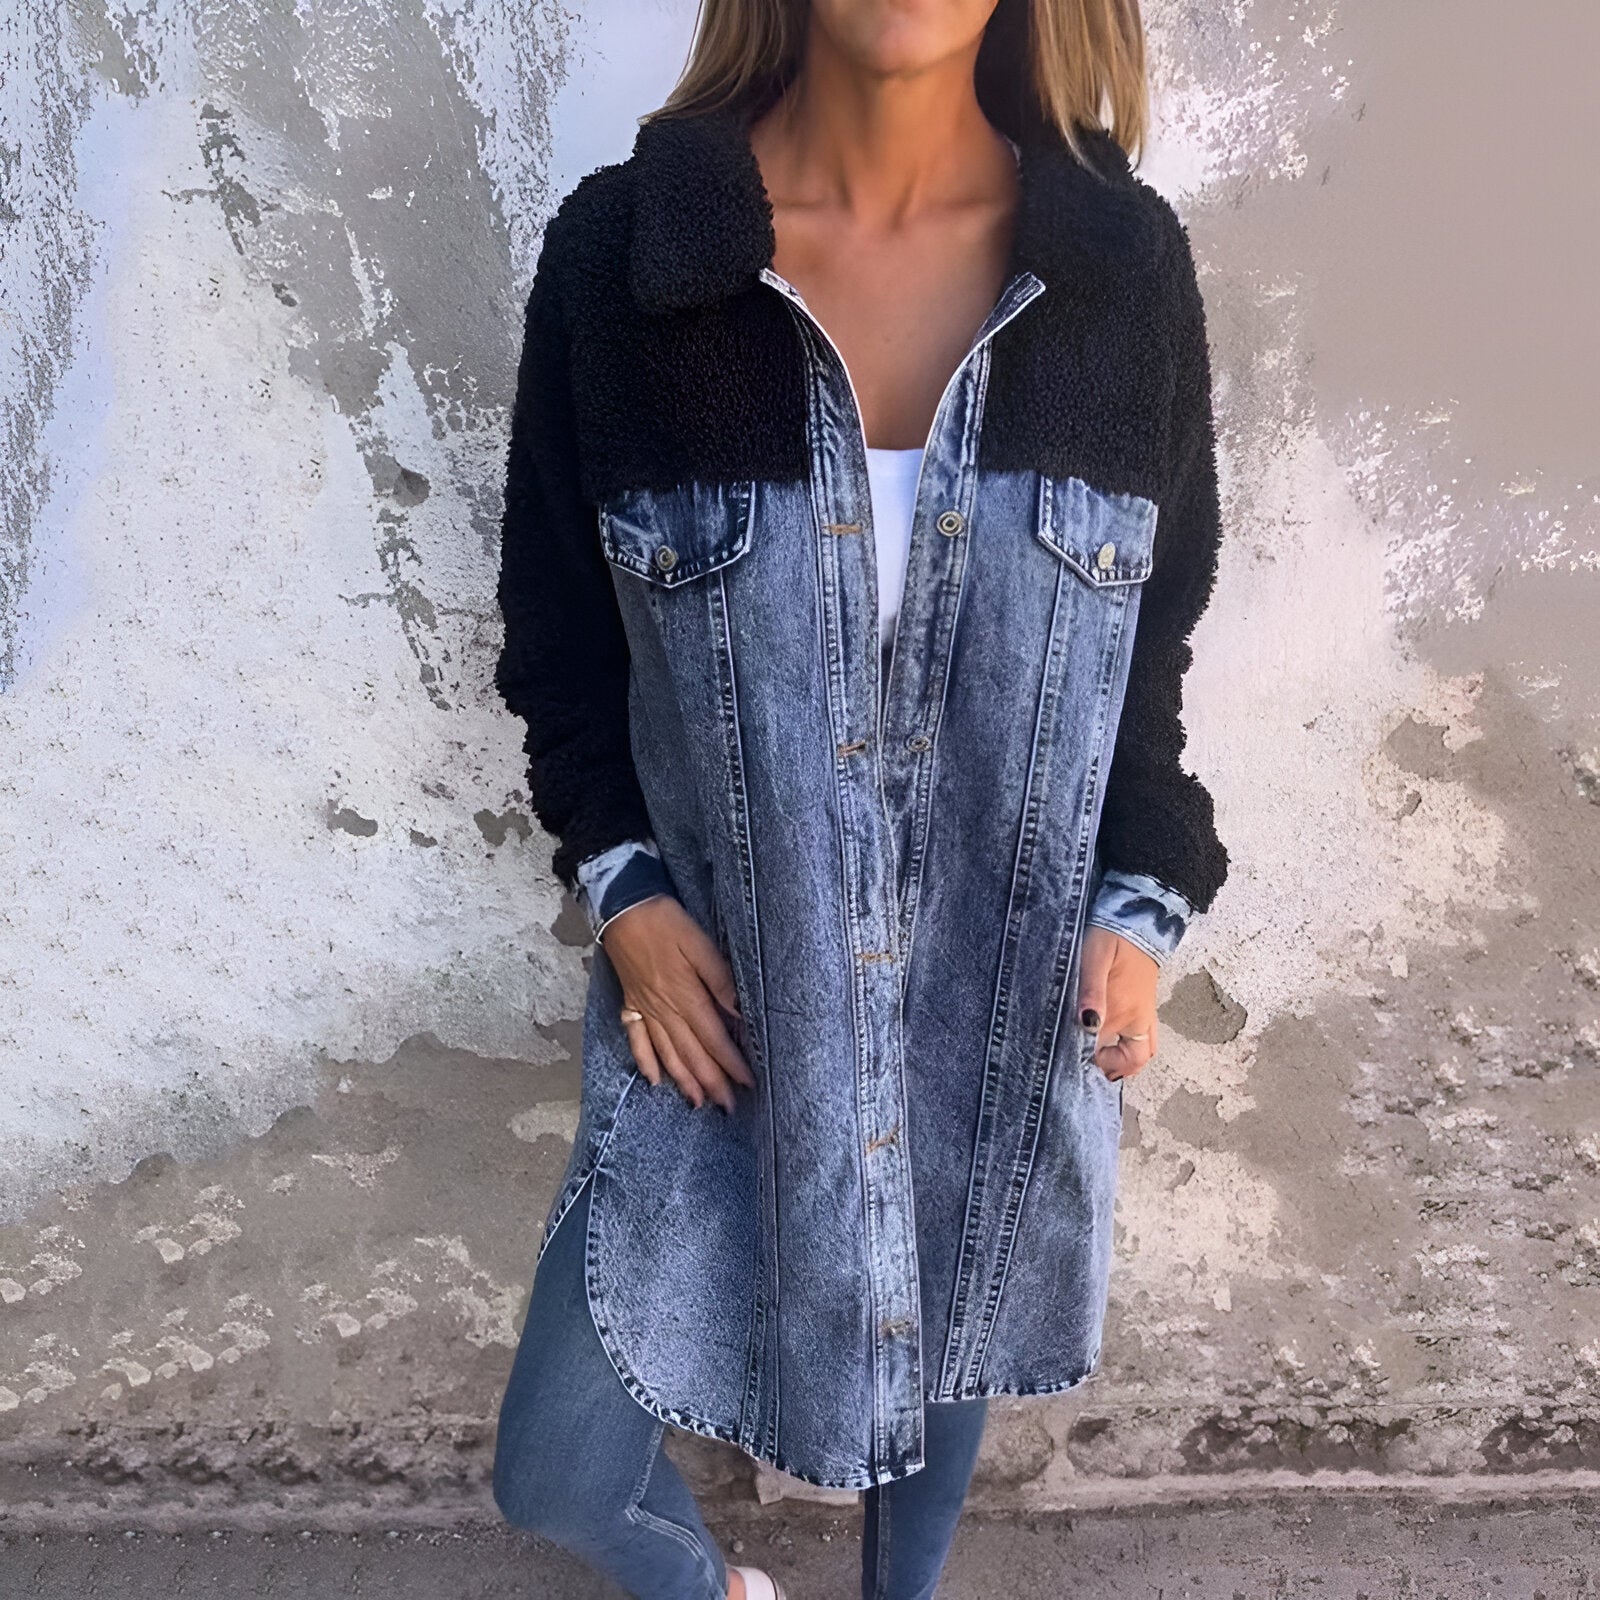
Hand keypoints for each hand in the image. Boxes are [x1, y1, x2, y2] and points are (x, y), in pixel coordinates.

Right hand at [600, 896, 754, 1112]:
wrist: (622, 907)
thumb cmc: (665, 922)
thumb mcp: (700, 943)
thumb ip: (720, 980)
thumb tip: (740, 1012)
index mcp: (686, 995)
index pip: (714, 1038)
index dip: (731, 1063)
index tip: (748, 1083)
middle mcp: (664, 1010)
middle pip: (692, 1054)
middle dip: (712, 1082)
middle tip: (728, 1107)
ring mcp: (644, 1009)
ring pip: (666, 1053)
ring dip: (683, 1080)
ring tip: (698, 1103)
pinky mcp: (630, 1004)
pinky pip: (636, 1040)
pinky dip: (646, 1062)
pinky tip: (654, 1080)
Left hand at [1076, 925, 1158, 1082]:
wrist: (1140, 920)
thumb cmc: (1112, 937)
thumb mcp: (1094, 957)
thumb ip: (1090, 991)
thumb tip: (1087, 1024)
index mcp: (1120, 1009)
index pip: (1098, 1050)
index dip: (1080, 1060)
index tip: (1060, 1059)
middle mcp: (1135, 1020)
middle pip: (1120, 1061)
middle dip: (1099, 1067)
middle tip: (1074, 1062)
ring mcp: (1144, 1018)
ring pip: (1138, 1058)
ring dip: (1118, 1065)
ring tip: (1094, 1060)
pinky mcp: (1147, 1012)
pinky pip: (1147, 1045)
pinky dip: (1131, 1056)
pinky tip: (1111, 1051)